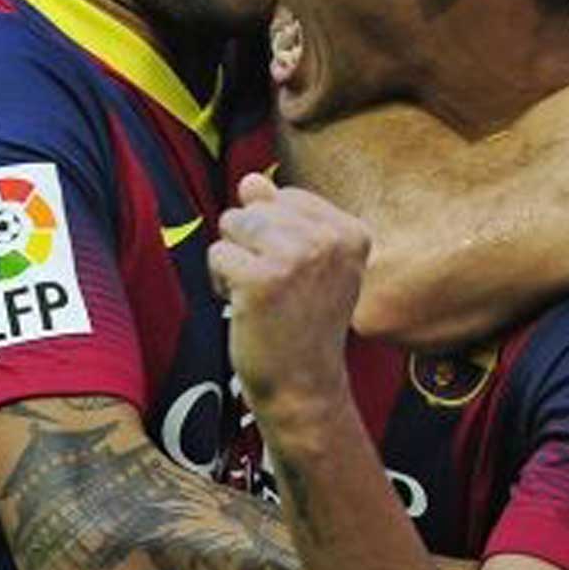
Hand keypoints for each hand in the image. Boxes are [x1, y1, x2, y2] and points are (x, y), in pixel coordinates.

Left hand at [209, 173, 367, 444]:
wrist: (303, 389)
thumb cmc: (301, 325)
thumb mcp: (304, 264)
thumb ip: (281, 217)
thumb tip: (250, 180)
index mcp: (351, 231)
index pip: (286, 197)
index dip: (275, 234)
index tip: (295, 276)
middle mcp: (329, 239)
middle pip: (255, 207)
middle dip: (250, 245)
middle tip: (275, 291)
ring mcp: (297, 256)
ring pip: (233, 223)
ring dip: (233, 260)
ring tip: (259, 297)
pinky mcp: (262, 277)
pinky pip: (217, 253)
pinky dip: (220, 282)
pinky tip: (245, 309)